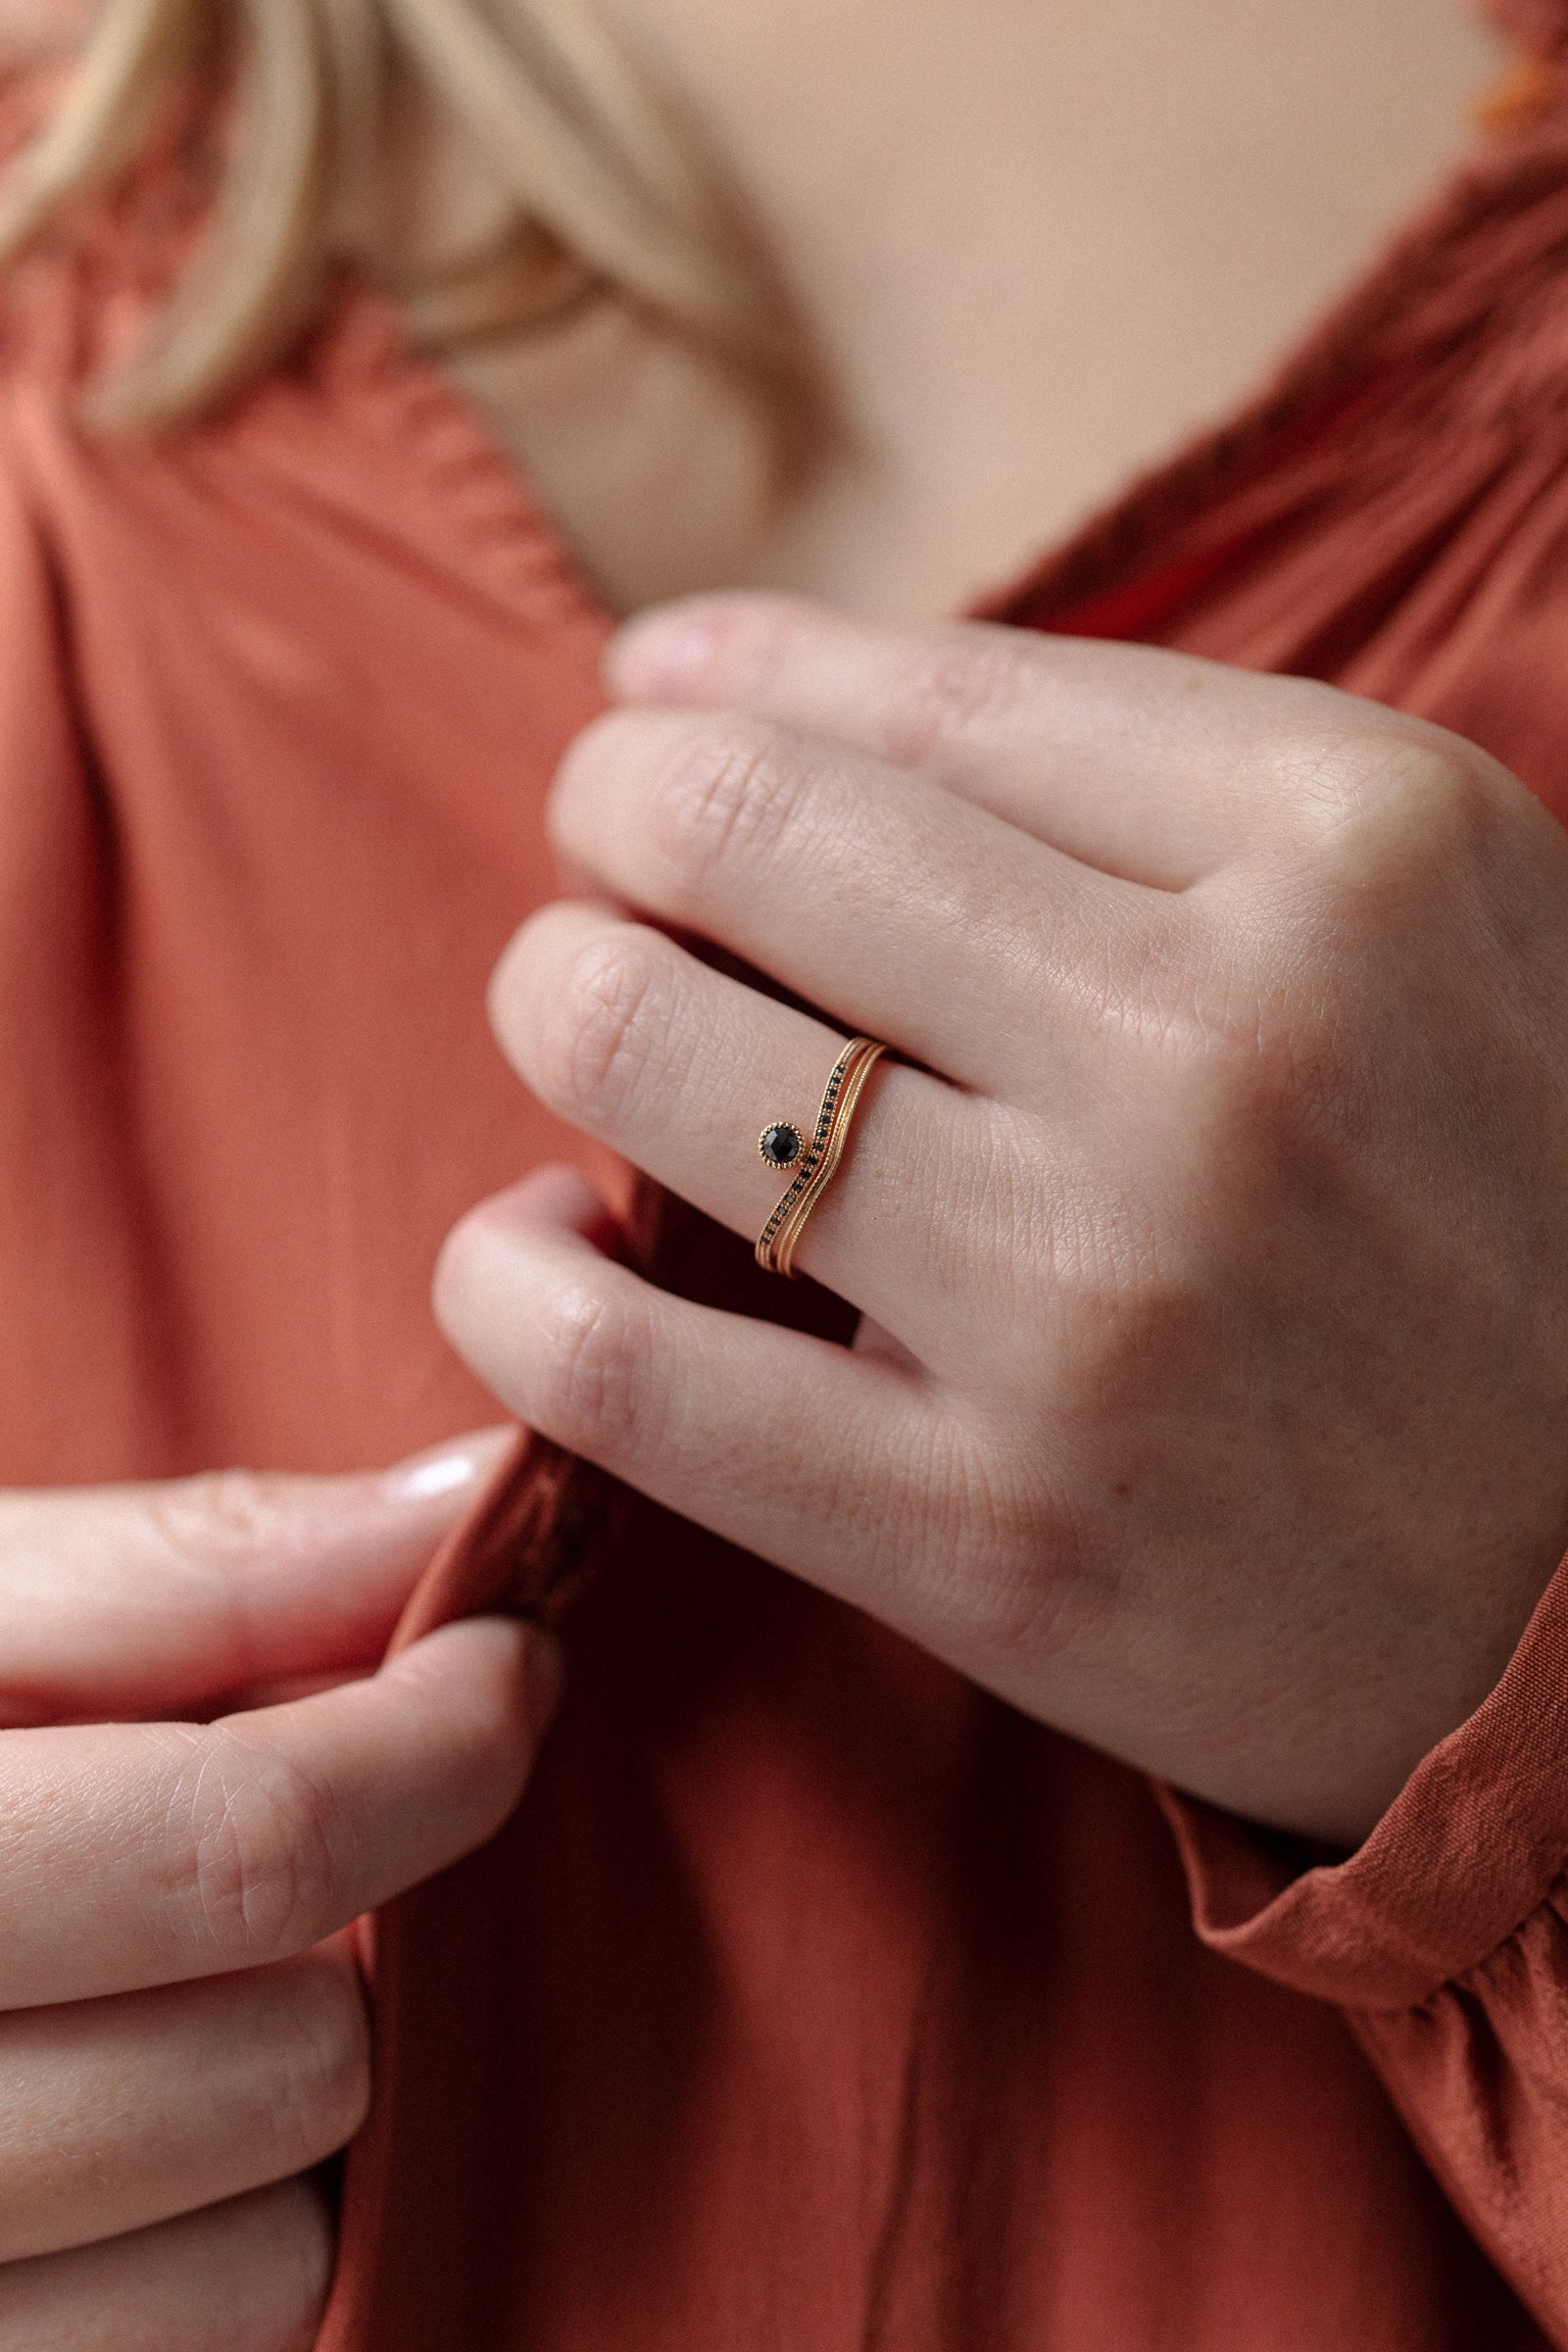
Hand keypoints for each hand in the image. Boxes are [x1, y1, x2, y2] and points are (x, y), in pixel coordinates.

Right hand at [0, 1439, 553, 2350]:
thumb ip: (190, 1570)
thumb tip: (469, 1507)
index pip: (234, 1848)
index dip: (431, 1744)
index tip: (501, 1658)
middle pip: (290, 2063)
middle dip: (353, 1930)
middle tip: (294, 1835)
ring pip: (276, 2254)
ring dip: (291, 2100)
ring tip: (187, 1980)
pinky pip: (217, 2351)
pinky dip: (229, 2233)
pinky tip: (145, 2101)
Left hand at [435, 595, 1567, 1846]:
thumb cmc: (1497, 1200)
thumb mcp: (1418, 900)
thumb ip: (1111, 752)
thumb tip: (691, 669)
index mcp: (1348, 846)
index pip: (906, 689)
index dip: (730, 688)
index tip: (656, 711)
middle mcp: (1222, 1049)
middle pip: (726, 825)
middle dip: (615, 826)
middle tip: (630, 884)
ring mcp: (1096, 1301)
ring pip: (629, 1044)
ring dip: (556, 1009)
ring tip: (610, 1045)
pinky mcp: (989, 1537)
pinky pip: (613, 1367)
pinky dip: (509, 1278)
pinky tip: (545, 1250)